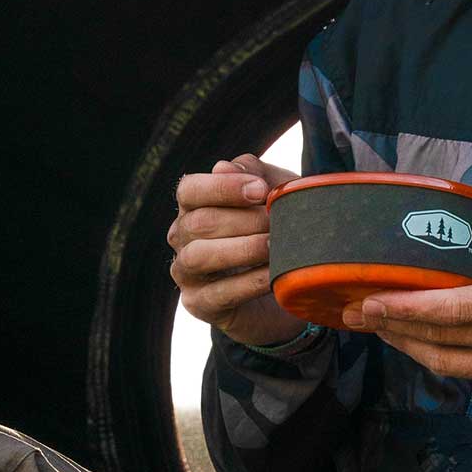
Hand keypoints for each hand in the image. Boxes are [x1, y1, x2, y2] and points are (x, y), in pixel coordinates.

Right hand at [169, 153, 307, 349]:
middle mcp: (182, 238)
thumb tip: (223, 167)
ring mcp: (186, 273)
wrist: (289, 287)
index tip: (262, 190)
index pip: (190, 190)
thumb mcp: (275, 197)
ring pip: (200, 256)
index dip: (224, 187)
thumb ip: (256, 175)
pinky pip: (219, 293)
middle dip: (244, 220)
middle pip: (199, 222)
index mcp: (193, 208)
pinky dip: (249, 282)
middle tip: (278, 221)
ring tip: (274, 246)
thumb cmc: (275, 232)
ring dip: (242, 249)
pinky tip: (273, 275)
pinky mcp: (199, 304)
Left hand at [342, 196, 471, 408]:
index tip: (370, 300)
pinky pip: (471, 375)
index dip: (403, 309)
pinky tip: (425, 344)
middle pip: (439, 341)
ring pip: (448, 364)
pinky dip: (443, 359)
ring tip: (380, 329)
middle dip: (390, 328)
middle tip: (357, 314)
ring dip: (409, 348)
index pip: (452, 309)